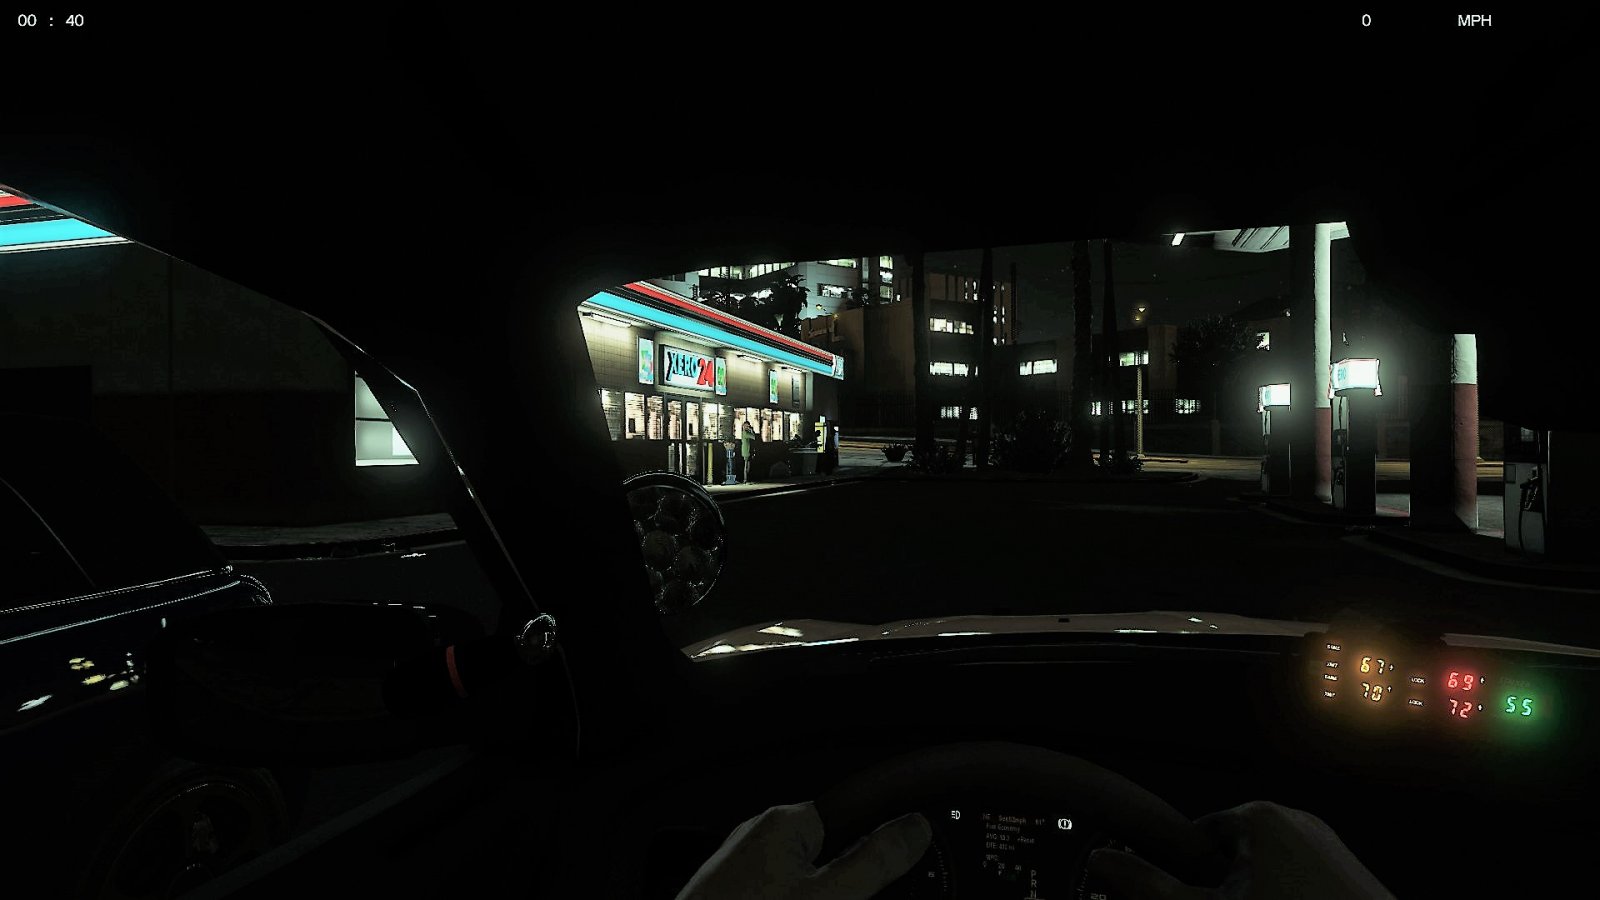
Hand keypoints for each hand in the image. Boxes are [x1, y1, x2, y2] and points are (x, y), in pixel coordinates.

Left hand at [676, 801, 931, 899]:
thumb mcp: (828, 897)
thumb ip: (874, 861)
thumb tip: (913, 828)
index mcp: (786, 822)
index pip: (854, 811)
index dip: (884, 839)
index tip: (909, 855)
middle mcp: (759, 836)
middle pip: (831, 851)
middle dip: (850, 881)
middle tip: (858, 897)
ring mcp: (740, 869)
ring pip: (803, 879)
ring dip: (822, 893)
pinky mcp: (730, 894)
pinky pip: (778, 892)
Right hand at [1088, 801, 1394, 899]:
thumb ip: (1152, 889)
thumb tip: (1103, 863)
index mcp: (1259, 818)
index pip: (1195, 836)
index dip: (1184, 876)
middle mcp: (1297, 820)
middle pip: (1231, 856)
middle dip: (1222, 891)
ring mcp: (1329, 847)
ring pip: (1268, 875)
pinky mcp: (1350, 876)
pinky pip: (1300, 885)